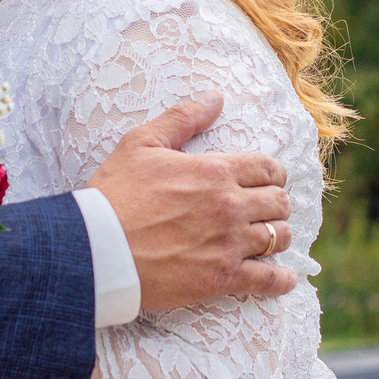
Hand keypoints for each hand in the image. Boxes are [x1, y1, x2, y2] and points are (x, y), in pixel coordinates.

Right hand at [86, 94, 295, 310]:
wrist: (96, 248)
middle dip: (275, 203)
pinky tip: (283, 278)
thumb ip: (183, 118)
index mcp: (215, 171)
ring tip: (268, 238)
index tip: (266, 181)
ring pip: (279, 237)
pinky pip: (269, 280)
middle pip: (279, 202)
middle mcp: (229, 206)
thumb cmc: (114, 194)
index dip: (272, 173)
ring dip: (278, 236)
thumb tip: (215, 98)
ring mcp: (228, 244)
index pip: (269, 168)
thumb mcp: (141, 143)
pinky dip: (281, 280)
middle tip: (263, 209)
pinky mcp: (222, 279)